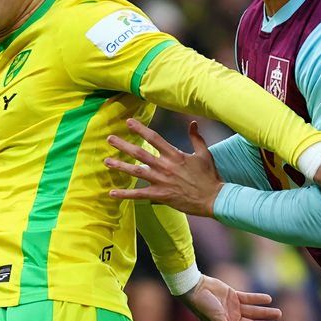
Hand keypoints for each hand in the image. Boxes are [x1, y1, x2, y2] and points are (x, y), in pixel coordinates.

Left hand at [105, 119, 222, 216]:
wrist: (214, 198)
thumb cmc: (209, 176)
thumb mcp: (204, 154)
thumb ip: (196, 138)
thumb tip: (193, 123)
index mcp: (175, 155)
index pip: (154, 138)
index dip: (140, 129)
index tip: (129, 122)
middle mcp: (165, 166)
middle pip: (140, 153)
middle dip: (123, 145)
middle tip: (109, 139)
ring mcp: (161, 181)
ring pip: (136, 172)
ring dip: (120, 166)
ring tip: (106, 161)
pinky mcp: (159, 195)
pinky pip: (138, 194)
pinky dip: (124, 194)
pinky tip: (111, 193)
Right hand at [181, 273, 280, 320]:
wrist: (195, 288)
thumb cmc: (203, 306)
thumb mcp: (217, 320)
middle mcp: (230, 320)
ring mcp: (232, 308)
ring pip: (253, 312)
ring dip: (265, 313)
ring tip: (278, 313)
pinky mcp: (233, 296)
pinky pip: (249, 298)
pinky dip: (258, 299)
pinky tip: (268, 299)